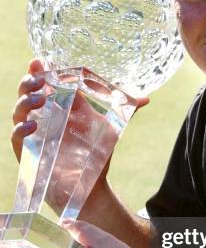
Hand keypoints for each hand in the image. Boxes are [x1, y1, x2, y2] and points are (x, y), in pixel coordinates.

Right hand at [11, 59, 148, 214]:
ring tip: (39, 99)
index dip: (40, 70)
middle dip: (30, 81)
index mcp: (60, 106)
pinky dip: (21, 129)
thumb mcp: (110, 128)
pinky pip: (16, 137)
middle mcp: (44, 117)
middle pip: (27, 92)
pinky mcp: (28, 152)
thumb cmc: (96, 154)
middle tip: (39, 78)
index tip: (42, 61)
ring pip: (18, 111)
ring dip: (25, 101)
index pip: (45, 82)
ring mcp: (34, 134)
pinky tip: (32, 126)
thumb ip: (125, 110)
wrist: (91, 186)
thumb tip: (147, 98)